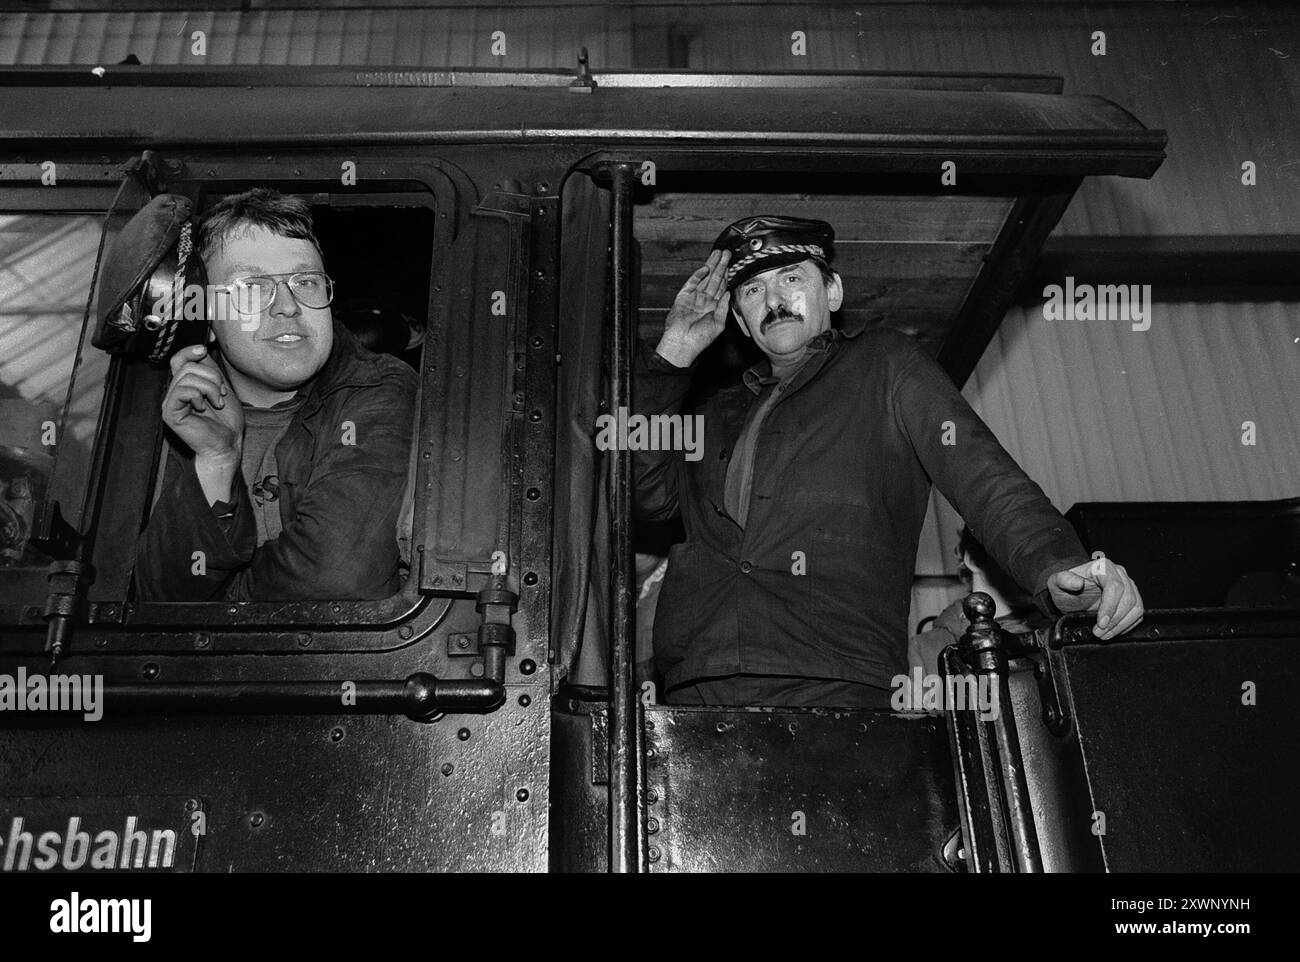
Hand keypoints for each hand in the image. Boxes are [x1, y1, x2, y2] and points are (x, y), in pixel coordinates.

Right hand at [162, 344, 243, 503]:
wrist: (228, 444)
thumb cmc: (226, 421)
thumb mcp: (221, 388)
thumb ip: (209, 369)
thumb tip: (200, 349)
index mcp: (185, 386)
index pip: (178, 360)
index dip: (189, 351)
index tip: (203, 350)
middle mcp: (174, 392)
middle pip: (186, 366)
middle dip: (212, 377)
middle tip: (222, 394)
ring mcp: (170, 403)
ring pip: (186, 377)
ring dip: (210, 388)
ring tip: (217, 402)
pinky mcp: (170, 413)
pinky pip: (182, 391)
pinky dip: (199, 396)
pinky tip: (204, 408)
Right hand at [655, 249, 731, 367]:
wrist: (682, 344)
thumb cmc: (700, 339)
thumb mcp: (718, 324)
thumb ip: (723, 307)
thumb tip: (729, 293)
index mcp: (713, 307)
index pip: (722, 288)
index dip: (727, 276)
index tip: (732, 265)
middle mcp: (704, 301)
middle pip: (714, 279)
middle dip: (721, 266)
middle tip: (727, 253)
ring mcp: (693, 298)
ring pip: (704, 278)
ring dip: (711, 266)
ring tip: (718, 254)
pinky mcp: (683, 296)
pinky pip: (692, 283)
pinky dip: (698, 275)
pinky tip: (706, 268)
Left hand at [1047, 555, 1143, 638]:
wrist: (1070, 593)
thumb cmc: (1065, 587)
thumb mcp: (1057, 583)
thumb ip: (1063, 580)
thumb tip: (1078, 583)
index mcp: (1103, 567)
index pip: (1115, 587)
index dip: (1110, 607)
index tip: (1100, 623)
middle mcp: (1119, 574)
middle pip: (1128, 599)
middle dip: (1114, 620)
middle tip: (1098, 632)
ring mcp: (1129, 586)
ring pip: (1136, 608)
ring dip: (1121, 625)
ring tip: (1103, 634)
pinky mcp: (1132, 599)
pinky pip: (1137, 614)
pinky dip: (1126, 626)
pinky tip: (1112, 631)